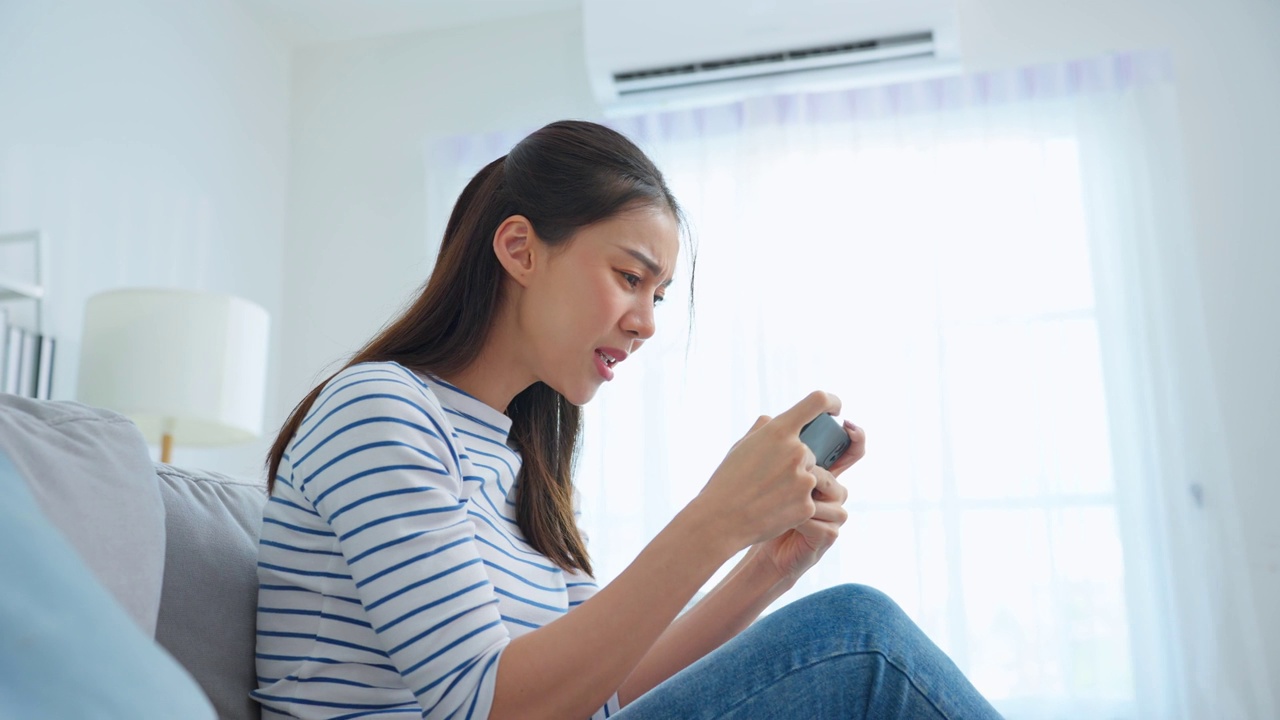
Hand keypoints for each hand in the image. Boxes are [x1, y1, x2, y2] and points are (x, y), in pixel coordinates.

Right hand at [692, 391, 841, 552]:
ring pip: (810, 475)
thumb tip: (774, 421)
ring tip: (768, 495)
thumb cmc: (727, 480)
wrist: (721, 520)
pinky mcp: (808, 505)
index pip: (817, 401)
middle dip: (795, 463)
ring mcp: (805, 479)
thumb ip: (764, 429)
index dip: (831, 401)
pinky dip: (794, 504)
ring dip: (795, 483)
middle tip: (769, 479)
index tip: (834, 409)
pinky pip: (808, 499)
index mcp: (779, 431)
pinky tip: (773, 510)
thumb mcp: (741, 445)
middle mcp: (797, 451)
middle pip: (809, 451)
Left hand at [754, 420, 863, 584]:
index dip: (855, 437)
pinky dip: (800, 521)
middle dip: (810, 474)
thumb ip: (770, 446)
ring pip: (830, 497)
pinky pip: (821, 521)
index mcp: (821, 473)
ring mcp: (834, 515)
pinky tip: (784, 522)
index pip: (848, 451)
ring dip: (803, 498)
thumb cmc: (758, 502)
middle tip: (790, 475)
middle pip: (833, 475)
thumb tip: (769, 418)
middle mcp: (833, 493)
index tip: (846, 423)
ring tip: (779, 503)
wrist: (755, 541)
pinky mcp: (829, 535)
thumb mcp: (764, 470)